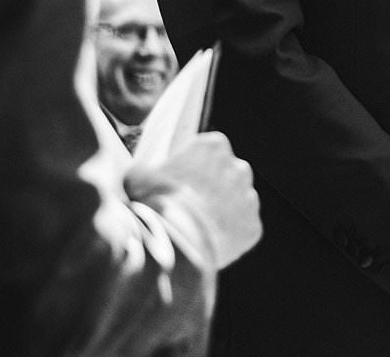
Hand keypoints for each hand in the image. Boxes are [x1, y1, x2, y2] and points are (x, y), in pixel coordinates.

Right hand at [127, 131, 261, 267]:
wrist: (176, 242)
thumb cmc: (155, 203)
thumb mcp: (137, 178)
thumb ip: (143, 170)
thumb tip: (138, 174)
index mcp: (213, 146)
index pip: (208, 150)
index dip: (194, 167)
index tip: (180, 183)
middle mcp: (238, 167)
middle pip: (227, 174)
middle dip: (213, 188)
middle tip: (191, 207)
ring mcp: (248, 198)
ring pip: (237, 202)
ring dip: (224, 211)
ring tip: (199, 228)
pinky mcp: (252, 226)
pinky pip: (242, 229)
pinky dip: (229, 236)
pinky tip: (209, 244)